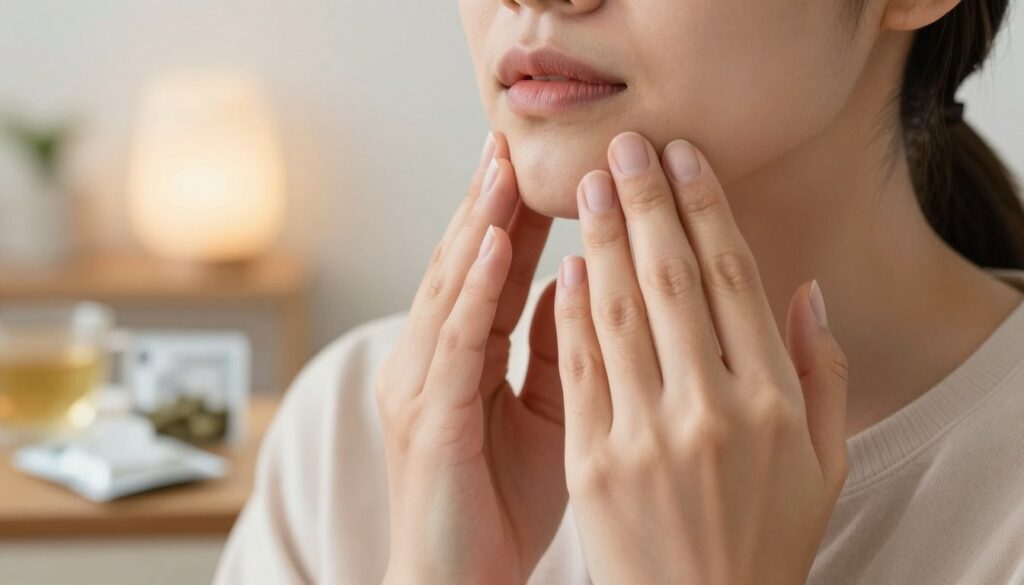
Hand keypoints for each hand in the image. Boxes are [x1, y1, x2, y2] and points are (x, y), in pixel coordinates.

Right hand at [378, 132, 565, 584]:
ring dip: (477, 224)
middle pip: (460, 266)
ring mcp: (421, 387)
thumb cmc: (499, 509)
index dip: (510, 218)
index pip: (488, 275)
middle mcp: (429, 362)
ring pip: (449, 289)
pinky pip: (455, 342)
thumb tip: (581, 284)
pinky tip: (491, 244)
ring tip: (502, 168)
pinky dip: (472, 289)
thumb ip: (555, 352)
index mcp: (459, 362)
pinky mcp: (428, 419)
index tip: (538, 164)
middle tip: (511, 141)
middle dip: (486, 202)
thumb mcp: (545, 417)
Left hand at [553, 132, 849, 584]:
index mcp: (773, 402)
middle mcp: (710, 409)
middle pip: (671, 279)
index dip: (705, 209)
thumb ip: (824, 372)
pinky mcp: (592, 461)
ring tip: (589, 186)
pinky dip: (570, 311)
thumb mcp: (824, 462)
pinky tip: (567, 266)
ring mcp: (645, 435)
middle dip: (646, 201)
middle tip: (624, 147)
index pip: (733, 280)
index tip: (684, 158)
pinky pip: (578, 368)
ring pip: (619, 311)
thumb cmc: (765, 539)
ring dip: (602, 238)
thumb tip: (806, 289)